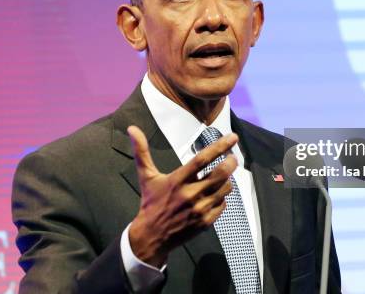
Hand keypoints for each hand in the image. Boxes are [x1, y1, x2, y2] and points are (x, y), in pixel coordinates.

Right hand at [127, 125, 237, 267]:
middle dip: (231, 162)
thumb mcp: (146, 176)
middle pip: (220, 173)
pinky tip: (215, 194)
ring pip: (225, 189)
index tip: (232, 137)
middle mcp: (190, 194)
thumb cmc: (151, 202)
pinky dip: (222, 197)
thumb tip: (132, 129)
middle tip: (232, 157)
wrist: (151, 236)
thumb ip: (142, 152)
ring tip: (222, 176)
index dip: (219, 146)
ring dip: (227, 180)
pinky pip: (223, 205)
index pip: (202, 159)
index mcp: (177, 180)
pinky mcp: (205, 222)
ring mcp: (199, 209)